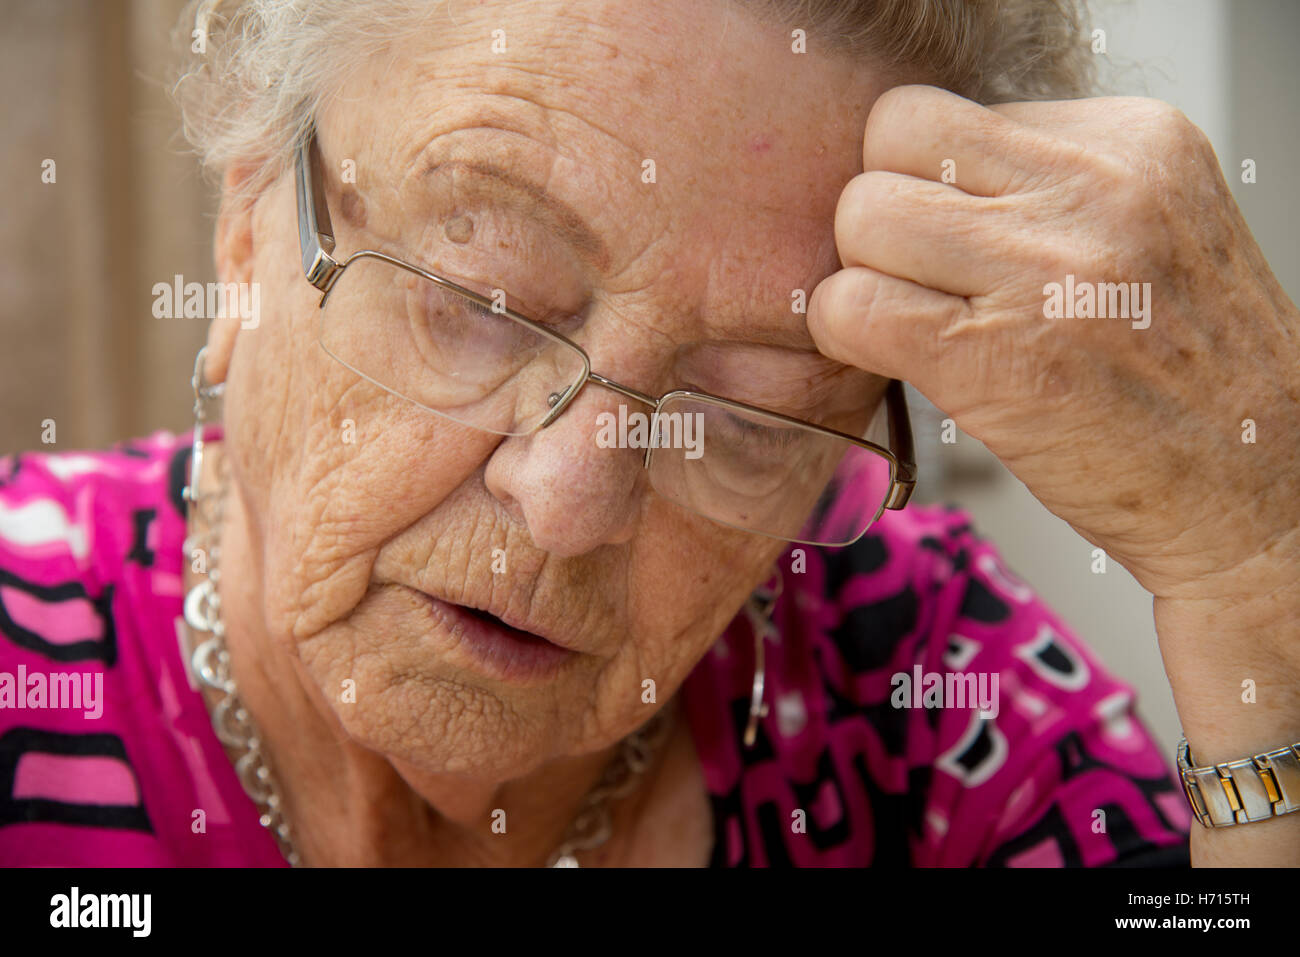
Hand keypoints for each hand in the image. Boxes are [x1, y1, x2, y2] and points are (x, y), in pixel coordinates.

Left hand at [808, 85, 1299, 607]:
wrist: (1255, 489)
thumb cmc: (1187, 372)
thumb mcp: (1146, 229)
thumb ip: (1043, 187)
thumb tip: (916, 176)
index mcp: (1132, 142)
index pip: (947, 115)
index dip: (925, 181)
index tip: (950, 241)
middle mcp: (1093, 189)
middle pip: (895, 139)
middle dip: (883, 213)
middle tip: (915, 277)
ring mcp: (1045, 271)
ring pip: (862, 214)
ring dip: (863, 274)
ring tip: (913, 322)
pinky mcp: (996, 358)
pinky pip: (853, 305)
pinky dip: (846, 334)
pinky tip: (894, 360)